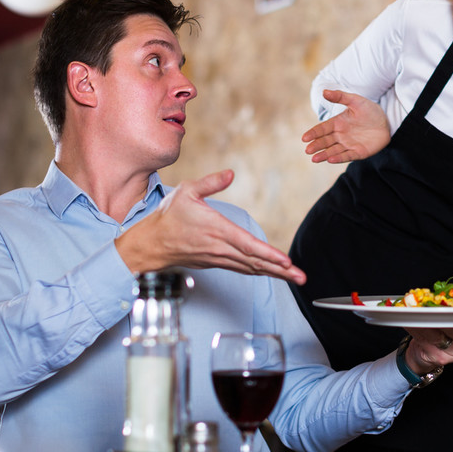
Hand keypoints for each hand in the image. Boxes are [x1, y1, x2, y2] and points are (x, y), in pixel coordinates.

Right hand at [115, 169, 306, 284]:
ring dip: (274, 274)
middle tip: (301, 277)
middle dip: (280, 271)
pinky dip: (259, 271)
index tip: (286, 261)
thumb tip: (230, 173)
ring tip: (295, 278)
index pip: (247, 245)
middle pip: (255, 262)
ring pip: (251, 268)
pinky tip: (272, 272)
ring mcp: (218, 258)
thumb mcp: (186, 191)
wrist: (150, 244)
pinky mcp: (216, 263)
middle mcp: (220, 248)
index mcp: (216, 230)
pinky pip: (242, 269)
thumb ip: (210, 182)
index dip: (268, 254)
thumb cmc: (168, 217)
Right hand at [302, 89, 390, 163]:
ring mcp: (349, 145)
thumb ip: (340, 97)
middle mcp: (340, 135)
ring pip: (333, 151)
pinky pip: (347, 156)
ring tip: (315, 159)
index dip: (313, 133)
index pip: (322, 129)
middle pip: (325, 141)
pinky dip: (339, 158)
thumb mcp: (355, 100)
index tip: (304, 138)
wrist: (387, 121)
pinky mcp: (359, 152)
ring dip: (324, 155)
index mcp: (337, 123)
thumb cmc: (370, 110)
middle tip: (308, 150)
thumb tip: (324, 91)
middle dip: (316, 146)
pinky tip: (330, 159)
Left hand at [403, 277, 452, 372]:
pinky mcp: (440, 358)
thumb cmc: (443, 327)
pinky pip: (426, 339)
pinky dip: (416, 328)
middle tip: (438, 302)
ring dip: (426, 319)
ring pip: (441, 331)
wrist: (424, 353)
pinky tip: (409, 321)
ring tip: (415, 308)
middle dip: (448, 312)